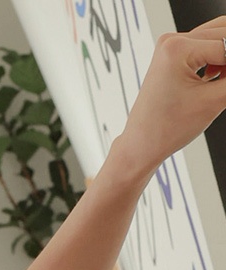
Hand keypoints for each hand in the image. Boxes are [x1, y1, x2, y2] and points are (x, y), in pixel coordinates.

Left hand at [118, 16, 225, 176]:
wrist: (141, 146)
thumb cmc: (166, 130)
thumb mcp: (215, 101)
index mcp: (177, 49)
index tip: (224, 88)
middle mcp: (171, 41)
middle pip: (224, 34)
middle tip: (222, 86)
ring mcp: (170, 46)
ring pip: (218, 37)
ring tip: (219, 82)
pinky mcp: (172, 54)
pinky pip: (207, 44)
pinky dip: (217, 58)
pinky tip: (212, 78)